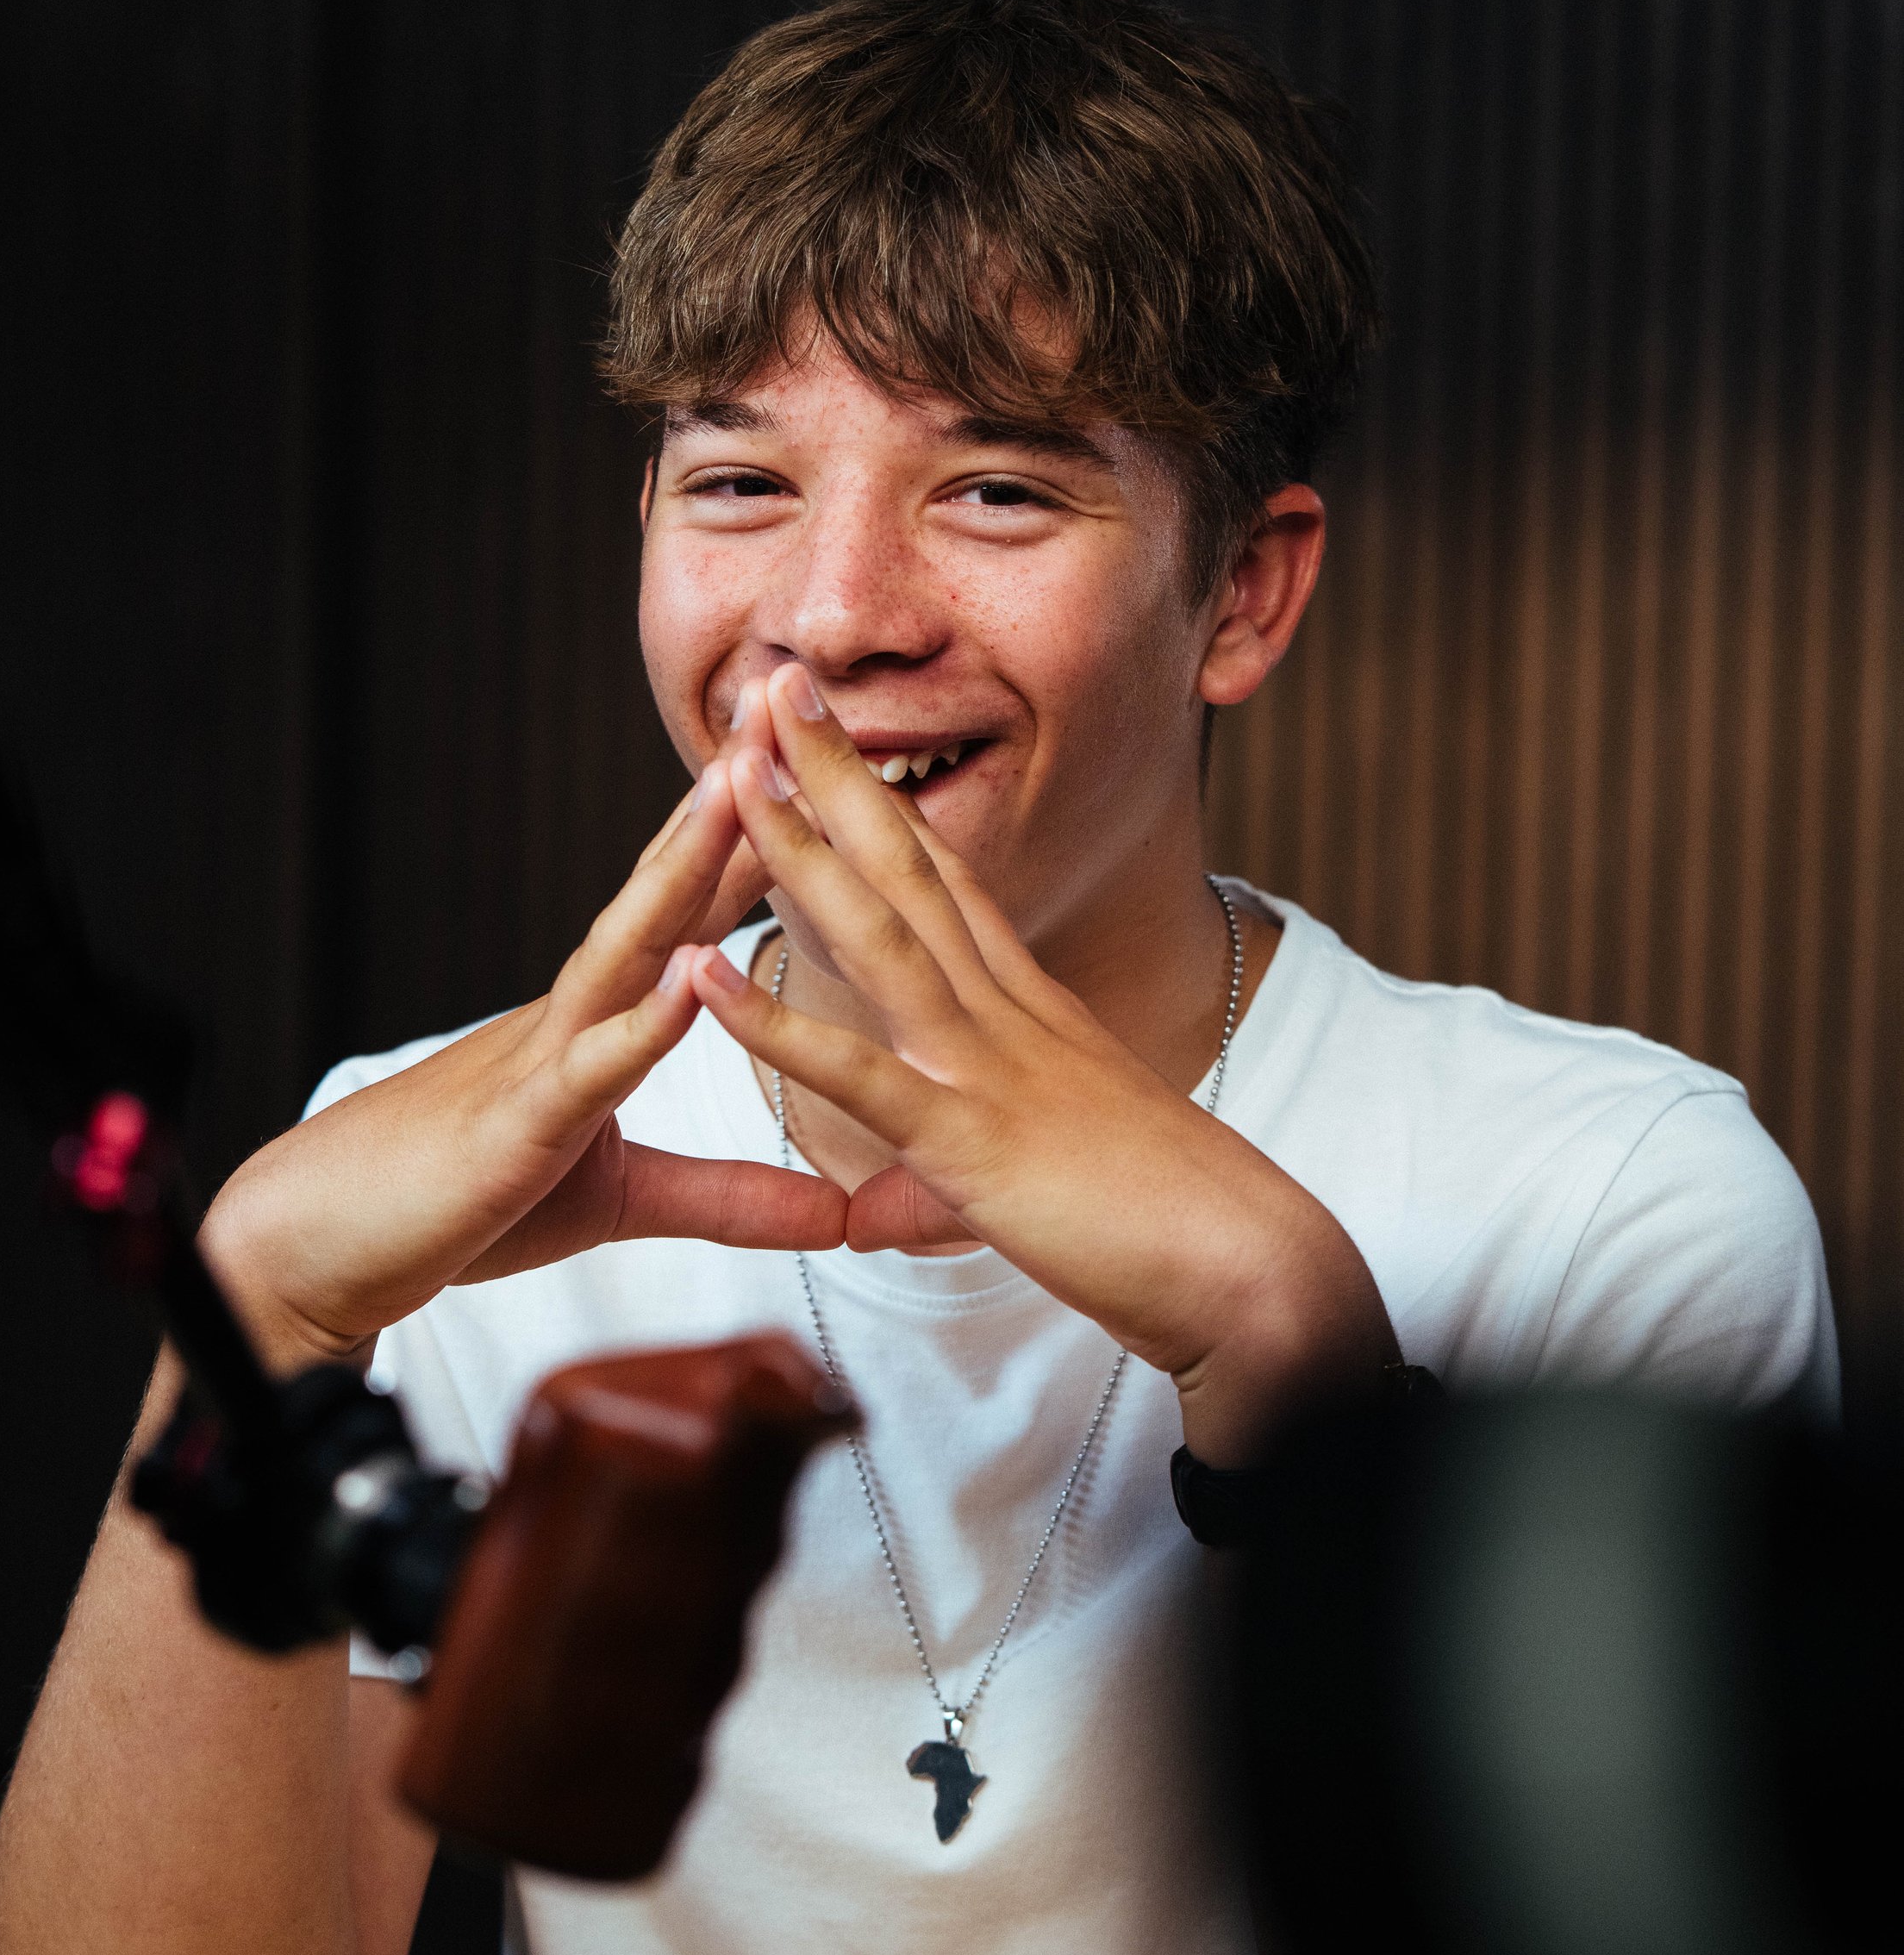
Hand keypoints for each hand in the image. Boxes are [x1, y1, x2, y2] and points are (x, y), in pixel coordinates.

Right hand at [202, 764, 846, 1369]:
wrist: (328, 1241)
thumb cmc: (464, 1199)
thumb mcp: (623, 1200)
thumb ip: (731, 1196)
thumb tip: (838, 1214)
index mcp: (604, 1016)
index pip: (693, 906)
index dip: (760, 834)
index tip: (823, 755)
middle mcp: (576, 1012)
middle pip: (664, 889)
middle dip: (728, 800)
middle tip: (785, 705)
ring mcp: (544, 1059)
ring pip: (624, 948)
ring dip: (683, 870)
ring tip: (740, 792)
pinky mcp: (518, 1129)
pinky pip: (587, 1069)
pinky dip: (640, 1026)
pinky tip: (688, 981)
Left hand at [683, 664, 1395, 1460]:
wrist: (1251, 1271)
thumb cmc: (1168, 1225)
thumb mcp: (1052, 1167)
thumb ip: (963, 1162)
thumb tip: (892, 1200)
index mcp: (1028, 1008)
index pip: (942, 879)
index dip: (881, 802)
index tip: (832, 734)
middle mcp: (1006, 1012)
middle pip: (907, 867)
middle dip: (837, 772)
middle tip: (776, 683)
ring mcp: (985, 1066)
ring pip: (877, 933)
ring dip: (799, 847)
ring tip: (733, 771)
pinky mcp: (968, 1140)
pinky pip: (854, 1071)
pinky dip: (774, 1022)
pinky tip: (704, 972)